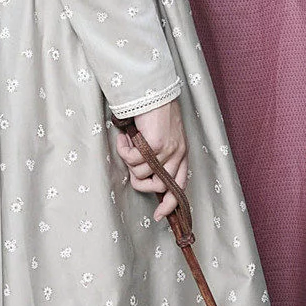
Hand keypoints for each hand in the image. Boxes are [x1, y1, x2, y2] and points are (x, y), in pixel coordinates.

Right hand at [116, 100, 188, 220]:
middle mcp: (178, 153)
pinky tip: (124, 138)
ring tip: (127, 144)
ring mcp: (168, 150)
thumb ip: (156, 155)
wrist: (153, 91)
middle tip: (131, 168)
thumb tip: (141, 174)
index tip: (158, 215)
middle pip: (159, 186)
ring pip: (141, 173)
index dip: (170, 203)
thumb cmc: (154, 111)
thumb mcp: (161, 136)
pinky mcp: (156, 145)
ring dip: (129, 162)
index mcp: (182, 153)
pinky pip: (133, 160)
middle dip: (140, 182)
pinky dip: (124, 151)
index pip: (180, 186)